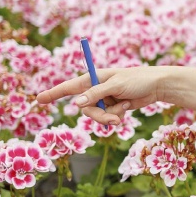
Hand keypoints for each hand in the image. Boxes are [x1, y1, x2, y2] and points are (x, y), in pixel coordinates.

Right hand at [36, 66, 165, 125]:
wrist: (157, 85)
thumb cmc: (137, 80)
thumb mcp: (116, 85)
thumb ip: (97, 93)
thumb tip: (77, 103)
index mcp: (93, 78)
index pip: (69, 87)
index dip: (54, 93)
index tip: (38, 99)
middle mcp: (96, 89)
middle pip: (85, 108)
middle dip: (98, 115)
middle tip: (113, 118)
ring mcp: (104, 98)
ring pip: (97, 115)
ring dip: (110, 116)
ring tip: (124, 108)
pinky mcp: (113, 106)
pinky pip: (108, 117)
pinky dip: (118, 114)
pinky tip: (128, 105)